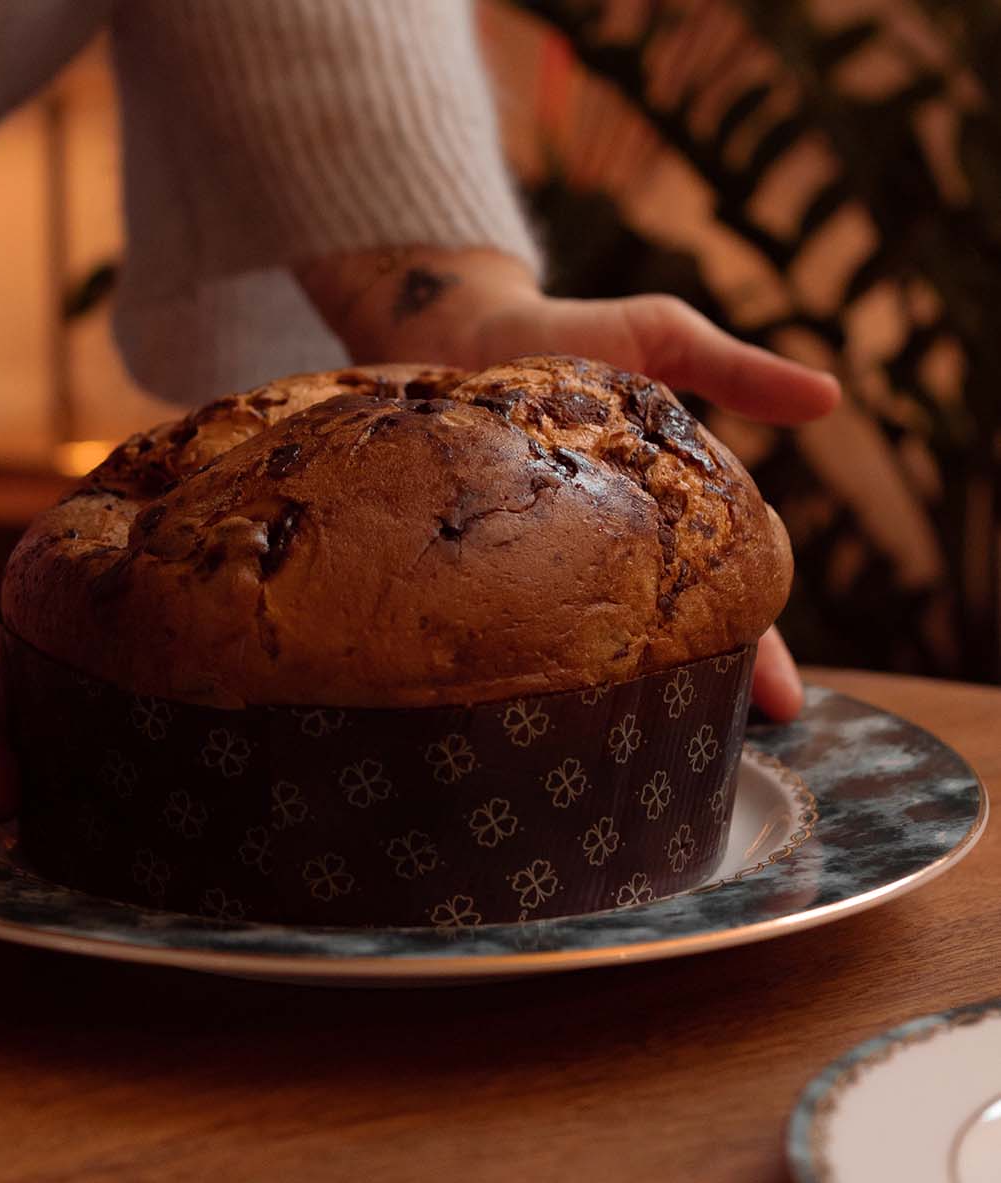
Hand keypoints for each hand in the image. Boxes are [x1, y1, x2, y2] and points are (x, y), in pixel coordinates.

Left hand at [300, 247, 840, 720]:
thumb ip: (735, 370)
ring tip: (639, 740)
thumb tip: (829, 398)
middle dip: (701, 685)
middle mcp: (610, 545)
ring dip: (625, 684)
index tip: (784, 703)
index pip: (728, 589)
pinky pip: (516, 615)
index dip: (760, 645)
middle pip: (669, 630)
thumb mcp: (661, 337)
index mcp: (666, 507)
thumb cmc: (570, 331)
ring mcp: (550, 557)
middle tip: (720, 744)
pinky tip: (536, 701)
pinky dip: (533, 654)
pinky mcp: (487, 557)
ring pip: (598, 637)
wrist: (460, 330)